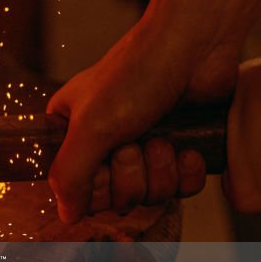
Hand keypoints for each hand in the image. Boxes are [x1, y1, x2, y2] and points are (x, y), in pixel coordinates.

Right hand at [46, 0, 260, 222]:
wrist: (195, 44)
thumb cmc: (134, 74)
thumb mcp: (89, 128)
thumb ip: (69, 176)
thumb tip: (65, 217)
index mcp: (71, 133)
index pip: (77, 190)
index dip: (96, 185)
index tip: (106, 157)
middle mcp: (105, 143)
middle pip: (116, 198)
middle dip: (133, 174)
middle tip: (136, 139)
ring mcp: (144, 146)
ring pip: (151, 195)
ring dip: (161, 170)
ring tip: (163, 136)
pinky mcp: (180, 148)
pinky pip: (181, 189)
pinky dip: (186, 173)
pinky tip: (186, 148)